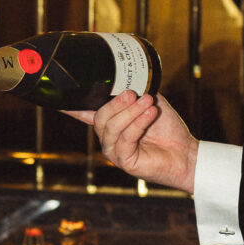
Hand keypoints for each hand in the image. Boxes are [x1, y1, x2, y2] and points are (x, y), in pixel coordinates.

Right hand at [65, 90, 198, 191]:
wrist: (185, 151)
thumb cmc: (166, 127)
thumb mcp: (149, 102)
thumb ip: (135, 92)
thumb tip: (124, 83)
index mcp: (110, 122)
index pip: (83, 113)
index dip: (70, 106)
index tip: (58, 97)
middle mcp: (107, 137)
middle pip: (100, 117)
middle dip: (117, 103)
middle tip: (133, 94)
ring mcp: (114, 150)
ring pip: (111, 127)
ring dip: (131, 112)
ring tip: (147, 103)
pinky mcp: (124, 161)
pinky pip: (126, 139)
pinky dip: (138, 123)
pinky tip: (150, 114)